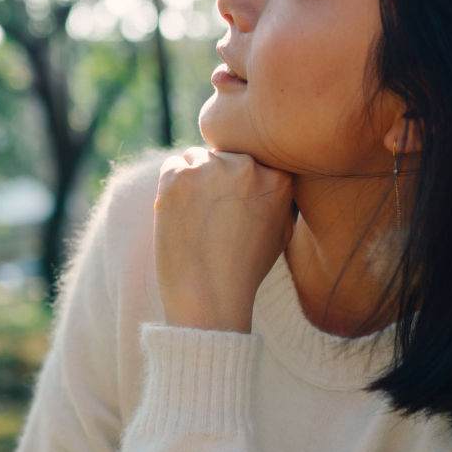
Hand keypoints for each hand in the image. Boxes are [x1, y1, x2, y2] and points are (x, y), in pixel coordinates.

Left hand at [154, 147, 293, 332]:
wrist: (210, 298)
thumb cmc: (244, 270)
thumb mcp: (280, 231)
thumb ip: (278, 195)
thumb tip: (267, 168)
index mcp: (279, 178)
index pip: (255, 157)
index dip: (241, 181)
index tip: (233, 205)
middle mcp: (248, 166)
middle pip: (225, 153)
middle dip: (217, 176)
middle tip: (212, 215)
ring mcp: (211, 169)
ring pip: (198, 156)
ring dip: (194, 179)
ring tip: (197, 219)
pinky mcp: (178, 177)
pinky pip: (173, 165)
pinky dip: (171, 186)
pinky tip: (180, 216)